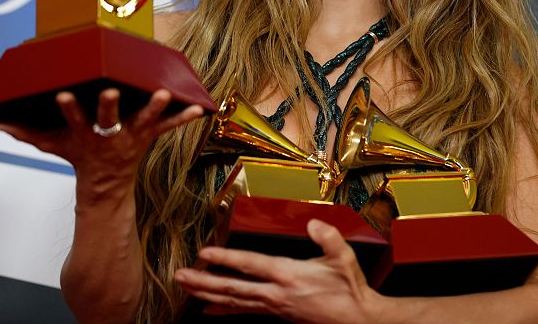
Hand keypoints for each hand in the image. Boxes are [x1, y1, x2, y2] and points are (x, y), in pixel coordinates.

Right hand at [0, 88, 204, 186]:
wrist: (104, 186)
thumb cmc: (80, 156)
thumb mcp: (52, 145)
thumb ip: (28, 133)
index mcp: (85, 132)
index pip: (73, 118)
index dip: (69, 108)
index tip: (63, 95)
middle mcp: (109, 134)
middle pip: (109, 119)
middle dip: (109, 106)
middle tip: (111, 92)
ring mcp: (131, 136)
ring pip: (144, 120)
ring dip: (155, 108)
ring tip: (164, 93)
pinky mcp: (148, 137)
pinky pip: (168, 128)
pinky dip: (183, 118)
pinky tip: (198, 108)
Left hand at [174, 219, 384, 323]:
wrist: (357, 319)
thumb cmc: (350, 288)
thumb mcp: (343, 257)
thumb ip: (328, 237)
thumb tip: (313, 223)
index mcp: (289, 275)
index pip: (250, 264)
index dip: (225, 258)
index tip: (204, 253)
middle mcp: (276, 293)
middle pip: (232, 288)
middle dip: (203, 282)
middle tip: (179, 276)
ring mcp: (274, 307)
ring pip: (233, 302)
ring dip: (207, 295)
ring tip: (186, 289)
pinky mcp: (277, 314)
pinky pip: (244, 311)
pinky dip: (224, 309)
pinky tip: (210, 309)